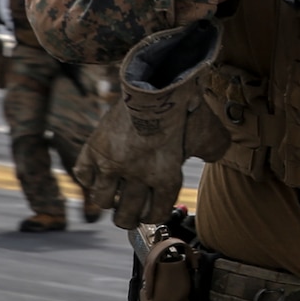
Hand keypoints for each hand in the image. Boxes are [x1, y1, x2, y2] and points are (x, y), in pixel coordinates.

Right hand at [74, 22, 228, 228]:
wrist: (156, 84)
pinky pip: (84, 175)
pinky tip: (99, 169)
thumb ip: (214, 148)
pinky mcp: (95, 148)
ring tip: (112, 190)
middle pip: (125, 217)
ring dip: (107, 198)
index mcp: (166, 177)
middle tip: (128, 209)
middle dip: (128, 216)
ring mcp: (113, 164)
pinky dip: (90, 175)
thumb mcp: (210, 133)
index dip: (153, 213)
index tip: (150, 208)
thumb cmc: (184, 108)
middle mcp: (138, 176)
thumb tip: (215, 154)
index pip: (154, 215)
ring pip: (101, 201)